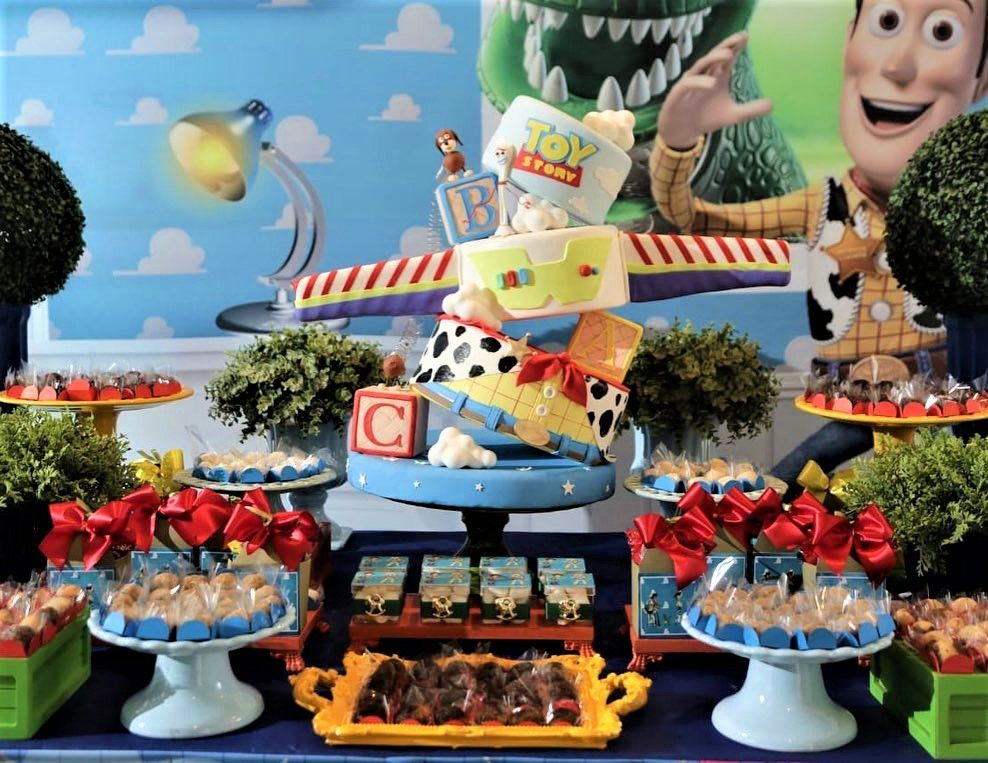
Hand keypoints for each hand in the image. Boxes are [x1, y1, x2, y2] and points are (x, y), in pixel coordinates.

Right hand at [657, 31, 772, 150]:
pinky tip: (711, 83)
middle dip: (726, 46)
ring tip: (727, 54)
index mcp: (717, 77)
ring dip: (713, 59)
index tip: (745, 36)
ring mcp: (690, 84)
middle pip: (714, 57)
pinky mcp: (678, 94)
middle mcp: (704, 76)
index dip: (735, 47)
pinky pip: (688, 84)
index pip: (727, 58)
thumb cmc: (706, 119)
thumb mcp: (732, 116)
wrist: (683, 134)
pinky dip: (699, 82)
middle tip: (739, 38)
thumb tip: (772, 104)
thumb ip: (750, 110)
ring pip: (701, 66)